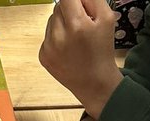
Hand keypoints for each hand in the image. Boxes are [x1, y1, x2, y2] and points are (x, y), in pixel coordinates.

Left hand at [39, 0, 121, 115]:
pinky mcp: (43, 55)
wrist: (94, 84)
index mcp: (76, 25)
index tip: (79, 6)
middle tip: (82, 26)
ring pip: (52, 21)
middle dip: (70, 11)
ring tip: (75, 39)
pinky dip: (57, 37)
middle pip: (58, 7)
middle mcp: (59, 35)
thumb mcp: (107, 18)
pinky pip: (47, 36)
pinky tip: (68, 49)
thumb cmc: (102, 51)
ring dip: (62, 24)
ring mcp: (48, 47)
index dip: (74, 0)